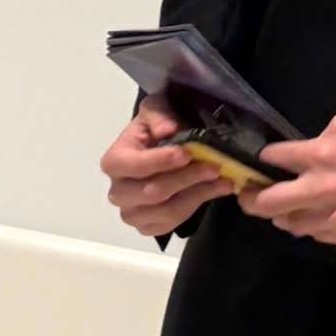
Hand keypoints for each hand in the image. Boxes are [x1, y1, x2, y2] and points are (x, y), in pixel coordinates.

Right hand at [101, 91, 242, 237]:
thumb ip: (159, 115)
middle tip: (215, 166)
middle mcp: (117, 192)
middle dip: (187, 178)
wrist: (157, 148)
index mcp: (114, 162)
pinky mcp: (147, 227)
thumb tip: (167, 130)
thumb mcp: (155, 109)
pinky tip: (214, 190)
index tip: (187, 154)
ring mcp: (132, 213)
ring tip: (222, 179)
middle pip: (154, 192)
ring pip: (167, 211)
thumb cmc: (154, 127)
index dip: (162, 161)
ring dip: (198, 194)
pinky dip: (197, 205)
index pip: (136, 166)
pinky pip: (173, 223)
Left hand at [237, 112, 335, 246]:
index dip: (263, 158)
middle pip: (269, 202)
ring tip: (278, 209)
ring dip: (279, 216)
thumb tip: (308, 146)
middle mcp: (320, 189)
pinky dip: (308, 225)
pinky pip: (315, 235)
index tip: (258, 161)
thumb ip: (323, 135)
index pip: (275, 158)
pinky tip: (310, 217)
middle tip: (245, 196)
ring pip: (289, 224)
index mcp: (320, 156)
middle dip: (250, 199)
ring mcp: (332, 217)